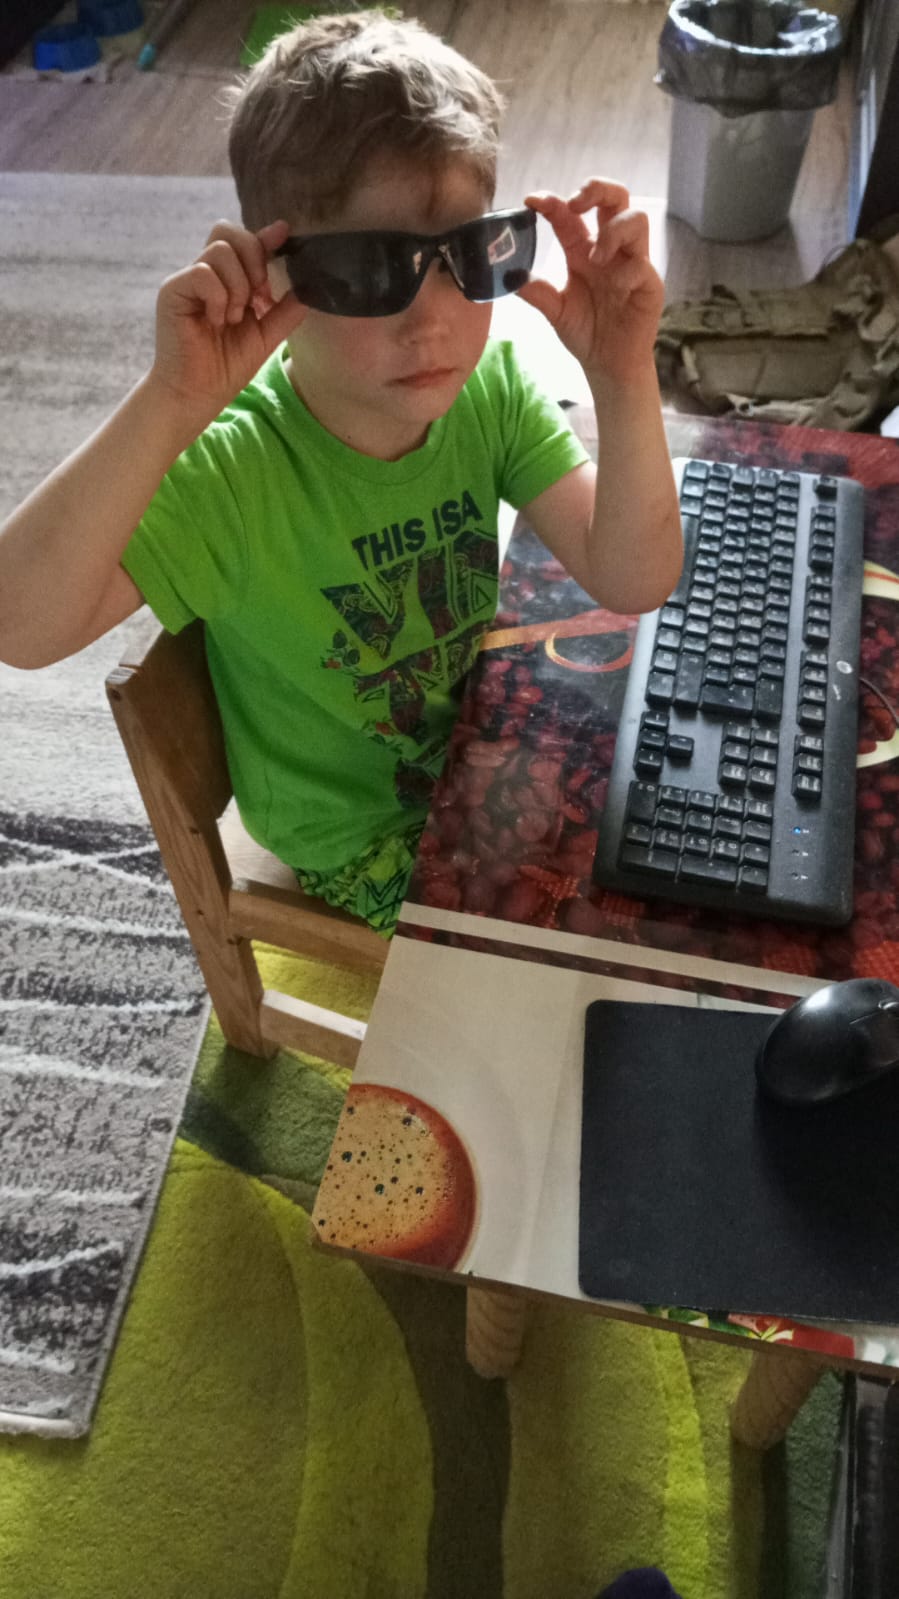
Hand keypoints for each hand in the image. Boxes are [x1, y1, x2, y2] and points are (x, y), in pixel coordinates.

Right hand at [149, 219, 305, 422]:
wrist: (198, 395)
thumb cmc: (226, 368)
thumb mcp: (266, 335)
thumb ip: (285, 310)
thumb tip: (310, 284)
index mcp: (226, 281)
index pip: (243, 242)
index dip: (263, 236)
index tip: (283, 233)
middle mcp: (205, 274)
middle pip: (227, 232)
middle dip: (254, 257)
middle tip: (259, 296)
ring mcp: (188, 280)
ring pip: (220, 250)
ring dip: (238, 285)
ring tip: (234, 318)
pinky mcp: (173, 291)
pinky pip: (203, 273)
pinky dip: (219, 297)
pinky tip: (218, 320)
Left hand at [517, 179, 663, 389]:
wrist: (608, 364)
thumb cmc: (585, 331)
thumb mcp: (555, 310)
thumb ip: (536, 292)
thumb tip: (506, 277)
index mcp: (583, 248)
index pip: (570, 213)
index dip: (552, 201)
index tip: (532, 202)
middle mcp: (609, 249)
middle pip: (615, 196)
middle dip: (596, 189)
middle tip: (575, 203)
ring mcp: (632, 263)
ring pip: (637, 219)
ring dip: (613, 231)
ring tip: (596, 258)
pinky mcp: (649, 284)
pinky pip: (642, 264)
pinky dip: (628, 270)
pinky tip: (616, 287)